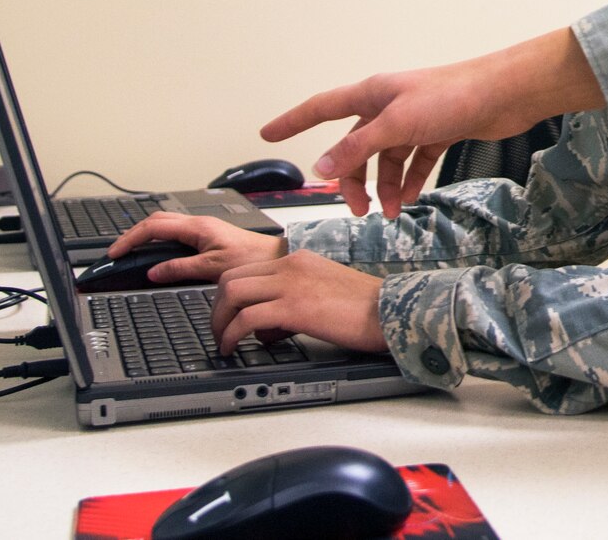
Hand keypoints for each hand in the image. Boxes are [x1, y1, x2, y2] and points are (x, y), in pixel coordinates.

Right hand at [104, 213, 283, 282]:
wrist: (276, 257)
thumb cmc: (252, 258)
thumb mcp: (213, 268)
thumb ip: (181, 268)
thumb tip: (153, 271)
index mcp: (197, 227)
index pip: (153, 226)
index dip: (130, 238)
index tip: (115, 253)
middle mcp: (199, 223)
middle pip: (156, 220)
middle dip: (134, 233)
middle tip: (118, 251)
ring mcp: (204, 228)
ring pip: (166, 224)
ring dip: (146, 234)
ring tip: (132, 250)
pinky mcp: (209, 236)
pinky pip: (177, 232)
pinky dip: (160, 239)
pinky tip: (157, 251)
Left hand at [210, 250, 388, 354]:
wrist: (391, 310)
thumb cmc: (366, 307)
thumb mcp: (324, 291)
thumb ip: (294, 299)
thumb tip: (267, 325)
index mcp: (299, 259)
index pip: (247, 269)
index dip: (229, 296)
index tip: (227, 316)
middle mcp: (291, 265)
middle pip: (231, 278)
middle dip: (216, 308)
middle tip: (220, 330)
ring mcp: (291, 283)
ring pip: (231, 293)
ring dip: (219, 321)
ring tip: (223, 342)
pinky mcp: (294, 306)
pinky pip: (246, 318)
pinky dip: (231, 335)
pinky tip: (233, 348)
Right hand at [261, 26, 603, 217]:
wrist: (506, 94)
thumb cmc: (455, 95)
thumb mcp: (397, 124)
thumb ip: (358, 147)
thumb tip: (323, 168)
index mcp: (373, 94)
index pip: (321, 107)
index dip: (293, 121)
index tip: (268, 134)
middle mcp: (390, 104)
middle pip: (355, 145)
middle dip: (352, 178)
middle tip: (354, 209)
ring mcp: (415, 118)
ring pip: (386, 157)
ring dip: (383, 185)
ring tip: (387, 212)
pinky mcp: (439, 130)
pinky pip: (414, 161)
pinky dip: (408, 180)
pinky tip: (407, 199)